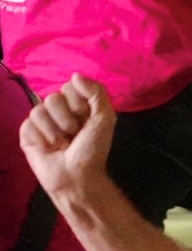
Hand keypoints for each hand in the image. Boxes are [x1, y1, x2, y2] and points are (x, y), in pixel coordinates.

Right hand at [20, 74, 117, 203]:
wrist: (77, 175)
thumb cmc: (93, 149)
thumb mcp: (105, 118)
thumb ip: (96, 93)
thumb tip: (75, 75)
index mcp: (76, 104)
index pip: (69, 86)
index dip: (79, 103)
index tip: (87, 119)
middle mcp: (58, 110)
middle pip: (53, 98)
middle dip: (67, 119)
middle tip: (74, 134)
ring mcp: (41, 121)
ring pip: (39, 110)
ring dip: (55, 131)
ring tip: (62, 144)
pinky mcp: (27, 134)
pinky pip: (28, 125)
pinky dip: (42, 138)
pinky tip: (49, 148)